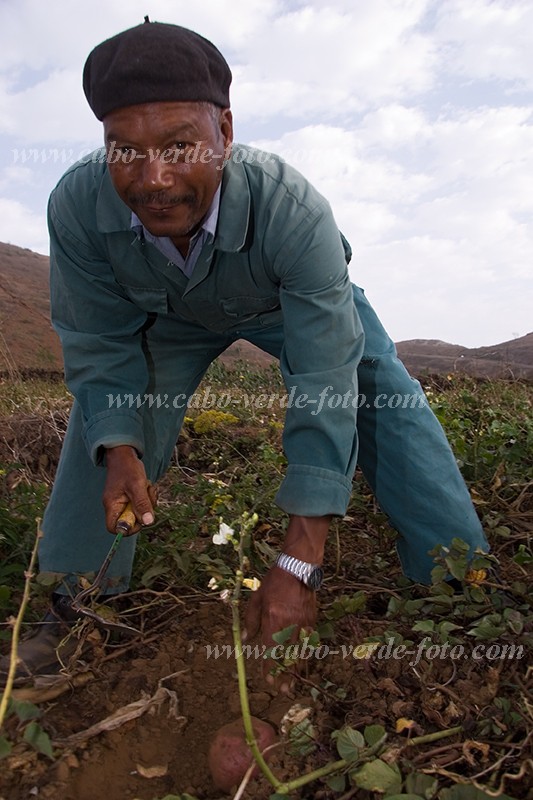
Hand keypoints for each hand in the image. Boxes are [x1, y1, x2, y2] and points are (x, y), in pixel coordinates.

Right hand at [103, 445, 156, 534]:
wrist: (124, 453)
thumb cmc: (128, 467)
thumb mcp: (137, 485)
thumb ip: (142, 504)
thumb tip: (148, 523)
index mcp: (112, 505)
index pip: (115, 528)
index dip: (129, 528)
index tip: (141, 518)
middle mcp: (115, 505)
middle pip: (131, 521)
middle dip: (144, 511)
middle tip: (148, 497)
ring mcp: (123, 501)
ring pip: (139, 512)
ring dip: (148, 502)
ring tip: (147, 487)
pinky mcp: (130, 496)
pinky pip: (141, 503)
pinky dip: (147, 496)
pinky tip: (147, 486)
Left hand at [243, 514, 329, 691]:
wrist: (299, 567)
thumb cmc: (274, 581)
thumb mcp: (257, 598)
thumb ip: (251, 620)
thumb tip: (247, 639)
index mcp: (273, 617)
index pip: (270, 648)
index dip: (269, 666)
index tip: (268, 680)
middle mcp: (289, 623)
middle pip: (286, 654)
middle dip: (285, 674)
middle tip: (283, 691)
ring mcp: (303, 622)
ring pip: (299, 651)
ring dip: (296, 669)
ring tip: (294, 685)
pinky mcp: (312, 620)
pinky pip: (309, 642)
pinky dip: (306, 656)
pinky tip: (304, 665)